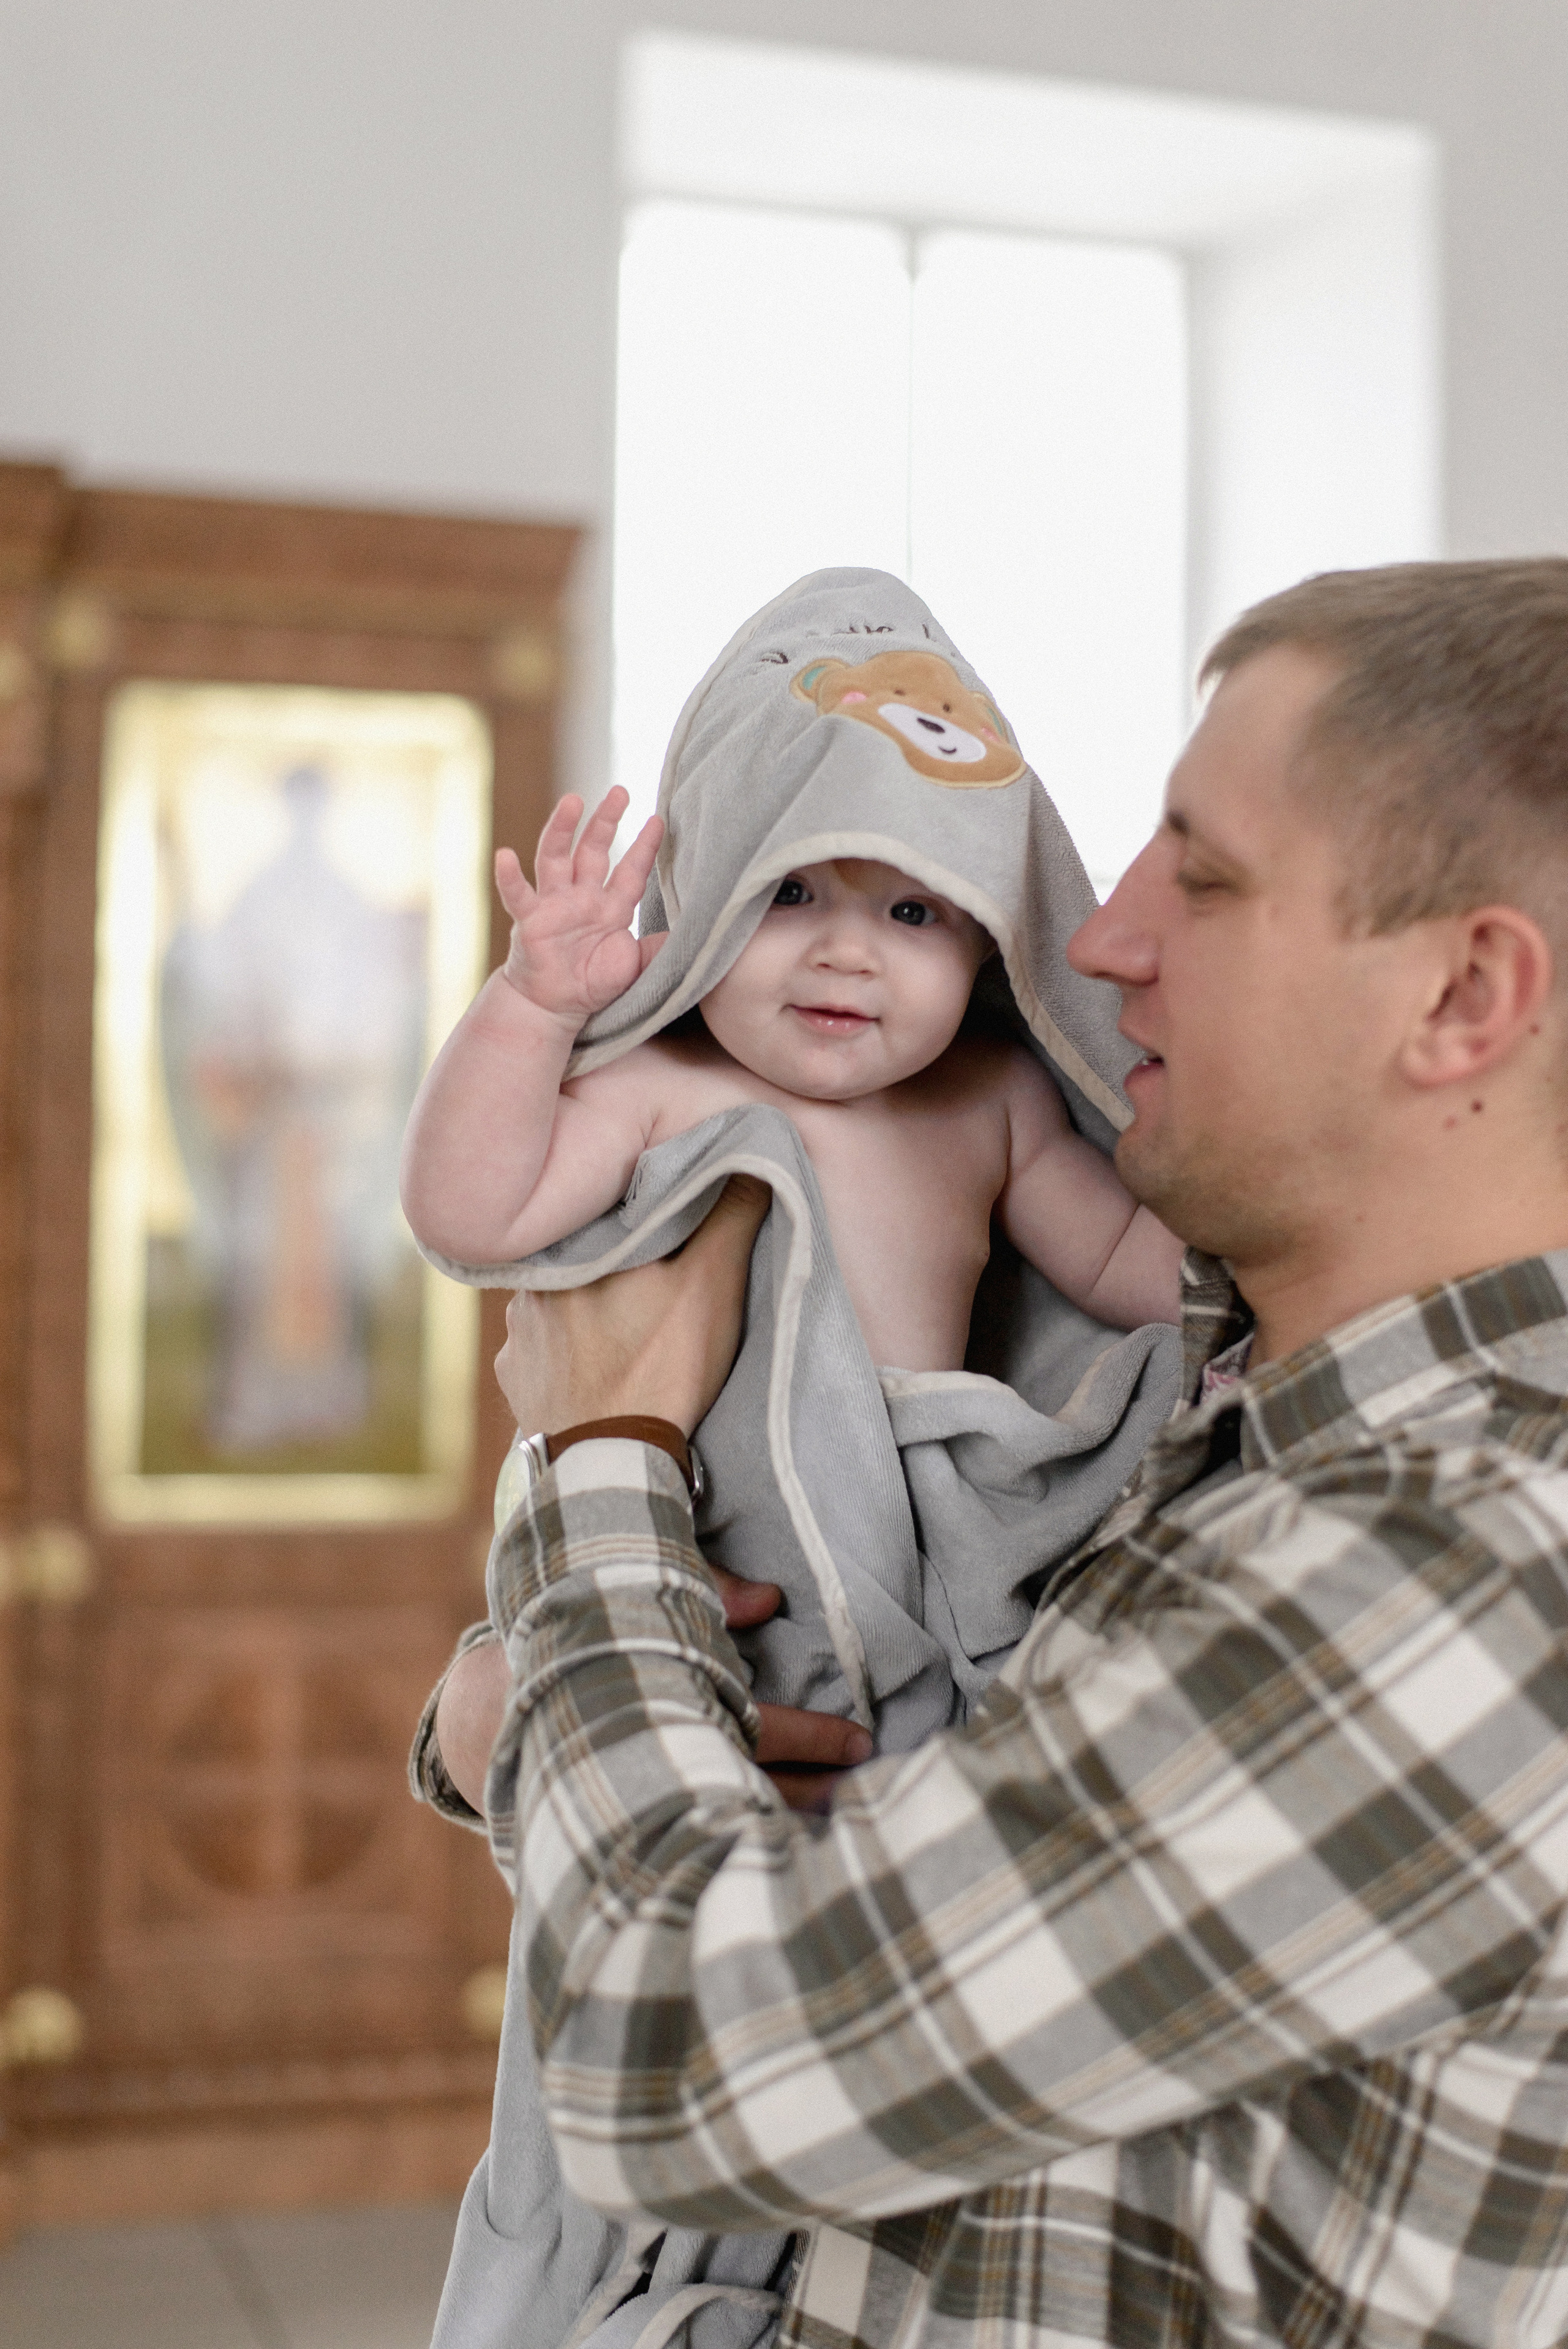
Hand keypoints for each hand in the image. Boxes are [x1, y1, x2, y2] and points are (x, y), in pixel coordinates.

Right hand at [435, 1567, 871, 1817]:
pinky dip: (747, 1838)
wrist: (492, 1709)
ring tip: (852, 1822)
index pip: (752, 1726)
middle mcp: (655, 1755)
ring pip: (731, 1818)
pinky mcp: (635, 1814)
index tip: (860, 1741)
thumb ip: (704, 1586)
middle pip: (752, 1785)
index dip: (811, 1736)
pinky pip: (701, 1833)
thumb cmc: (580, 1631)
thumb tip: (770, 1600)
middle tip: (872, 1792)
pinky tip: (792, 1844)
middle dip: (814, 1795)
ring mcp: (643, 1794)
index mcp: (658, 1700)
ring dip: (790, 1820)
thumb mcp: (629, 1587)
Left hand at [496, 1174, 770, 1438]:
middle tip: (655, 1284)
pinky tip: (600, 1365)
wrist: (612, 1462)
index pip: (611, 1212)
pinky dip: (570, 1353)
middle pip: (586, 1256)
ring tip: (630, 1330)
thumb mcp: (712, 1285)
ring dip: (589, 1308)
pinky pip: (544, 1349)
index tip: (674, 1230)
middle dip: (617, 1263)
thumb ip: (730, 1216)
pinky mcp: (516, 1378)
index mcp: (574, 1248)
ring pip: (562, 1300)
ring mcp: (518, 1335)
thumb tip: (749, 1158)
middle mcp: (530, 1284)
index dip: (645, 1215)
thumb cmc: (663, 1368)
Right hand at [497, 787, 665, 1022]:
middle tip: (620, 791)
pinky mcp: (529, 921)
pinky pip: (517, 895)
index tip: (659, 820)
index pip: (631, 869)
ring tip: (573, 800)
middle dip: (606, 820)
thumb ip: (658, 950)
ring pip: (556, 857)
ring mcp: (554, 904)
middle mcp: (582, 897)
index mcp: (610, 906)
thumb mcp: (635, 967)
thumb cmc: (594, 983)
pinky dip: (509, 877)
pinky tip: (504, 855)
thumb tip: (695, 937)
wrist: (557, 1007)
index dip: (644, 846)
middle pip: (594, 849)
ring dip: (562, 828)